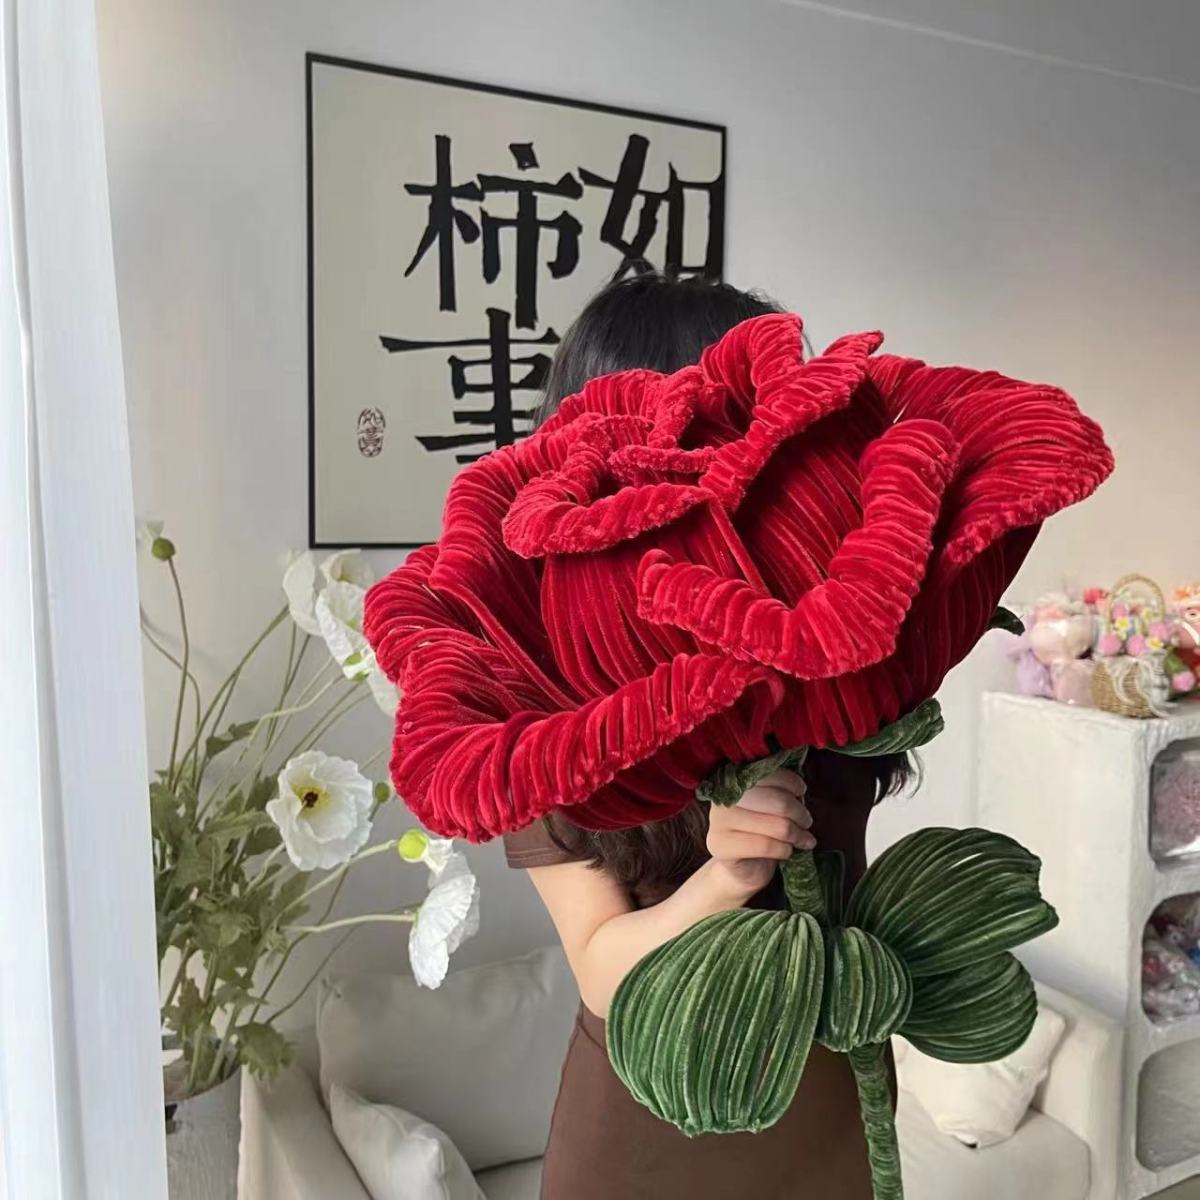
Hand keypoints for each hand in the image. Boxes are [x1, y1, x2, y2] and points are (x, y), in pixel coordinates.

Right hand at [705, 769, 813, 898]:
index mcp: (733, 782)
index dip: (789, 781)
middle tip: (806, 821)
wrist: (744, 869)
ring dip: (797, 834)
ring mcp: (718, 822)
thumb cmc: (762, 833)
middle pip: (776, 800)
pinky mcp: (721, 845)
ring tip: (804, 839)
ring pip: (775, 826)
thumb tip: (799, 789)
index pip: (766, 773)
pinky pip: (766, 846)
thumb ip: (780, 792)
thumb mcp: (772, 807)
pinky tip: (787, 852)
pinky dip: (784, 850)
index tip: (801, 791)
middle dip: (799, 812)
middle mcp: (723, 798)